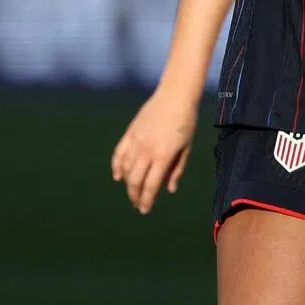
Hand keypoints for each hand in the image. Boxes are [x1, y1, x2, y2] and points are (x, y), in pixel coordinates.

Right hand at [112, 89, 197, 213]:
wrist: (176, 95)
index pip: (150, 185)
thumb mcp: (187, 147)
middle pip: (135, 180)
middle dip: (135, 195)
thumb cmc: (186, 121)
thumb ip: (177, 169)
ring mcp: (137, 140)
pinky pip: (119, 153)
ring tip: (132, 191)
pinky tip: (118, 176)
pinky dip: (117, 166)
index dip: (146, 200)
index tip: (145, 210)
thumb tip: (169, 190)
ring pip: (125, 168)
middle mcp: (147, 149)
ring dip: (127, 183)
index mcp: (164, 155)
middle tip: (138, 204)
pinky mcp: (130, 132)